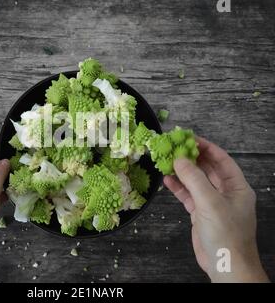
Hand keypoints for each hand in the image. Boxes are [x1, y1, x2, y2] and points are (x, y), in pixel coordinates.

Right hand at [164, 137, 268, 282]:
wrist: (225, 265)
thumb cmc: (226, 233)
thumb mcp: (210, 202)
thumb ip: (193, 179)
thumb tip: (179, 159)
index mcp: (236, 186)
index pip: (221, 160)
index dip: (206, 147)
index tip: (189, 138)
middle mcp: (225, 192)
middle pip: (207, 169)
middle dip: (191, 158)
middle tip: (174, 147)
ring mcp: (212, 203)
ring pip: (195, 181)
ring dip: (182, 172)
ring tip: (166, 161)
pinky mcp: (200, 213)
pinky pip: (188, 195)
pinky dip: (178, 187)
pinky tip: (167, 180)